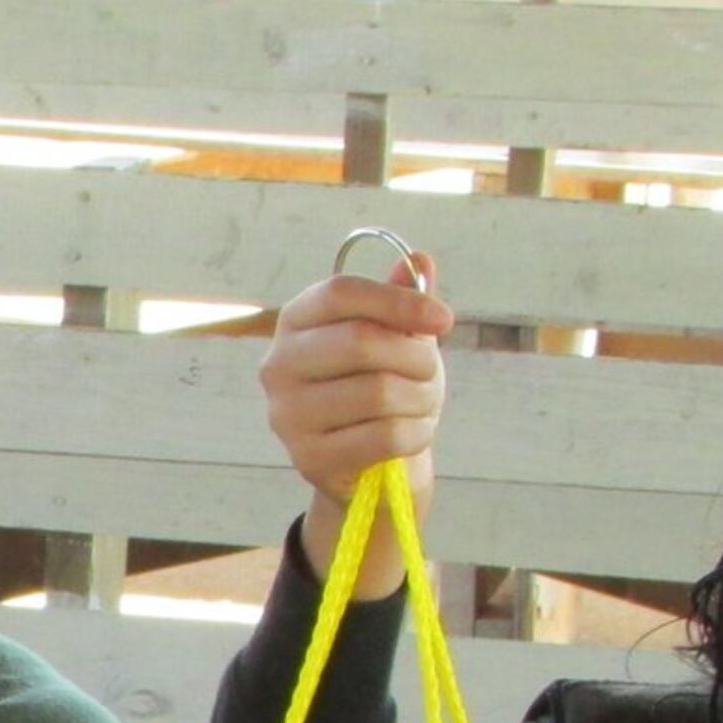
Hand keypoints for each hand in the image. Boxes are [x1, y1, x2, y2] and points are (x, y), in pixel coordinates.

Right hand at [260, 255, 448, 595]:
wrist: (368, 464)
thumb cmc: (381, 387)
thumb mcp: (396, 337)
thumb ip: (404, 299)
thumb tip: (422, 259)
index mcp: (296, 321)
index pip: (341, 292)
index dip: (398, 300)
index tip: (444, 318)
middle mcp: (278, 364)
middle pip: (360, 340)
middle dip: (415, 355)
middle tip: (432, 370)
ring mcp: (288, 414)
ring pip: (378, 391)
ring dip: (422, 397)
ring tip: (424, 402)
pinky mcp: (309, 458)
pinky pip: (385, 436)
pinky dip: (417, 432)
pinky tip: (416, 431)